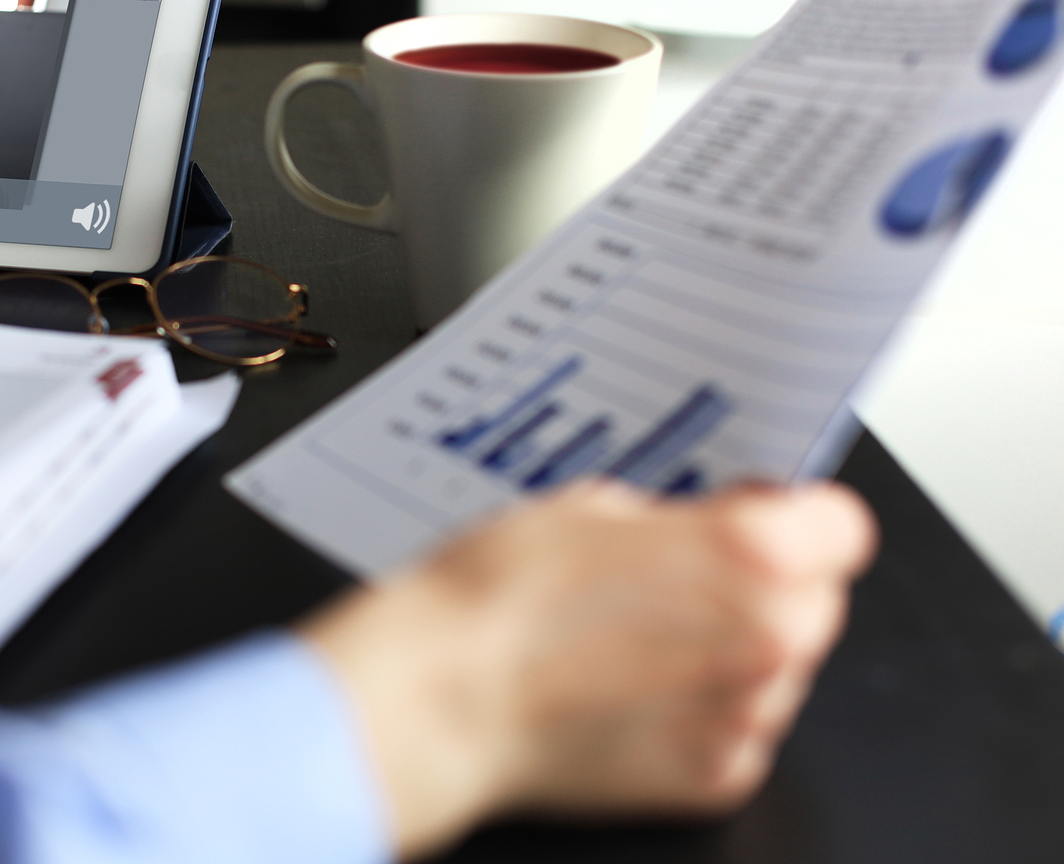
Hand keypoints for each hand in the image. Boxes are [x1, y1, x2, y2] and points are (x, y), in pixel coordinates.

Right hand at [299, 478, 875, 858]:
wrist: (442, 697)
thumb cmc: (498, 596)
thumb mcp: (594, 506)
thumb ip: (683, 519)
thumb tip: (711, 530)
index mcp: (750, 556)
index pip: (842, 524)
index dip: (793, 514)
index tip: (760, 516)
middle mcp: (767, 641)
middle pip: (818, 600)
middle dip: (767, 584)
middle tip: (685, 577)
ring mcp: (746, 718)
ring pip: (783, 667)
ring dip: (737, 648)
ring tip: (642, 638)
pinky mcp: (715, 778)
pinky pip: (740, 726)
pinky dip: (704, 708)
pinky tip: (632, 688)